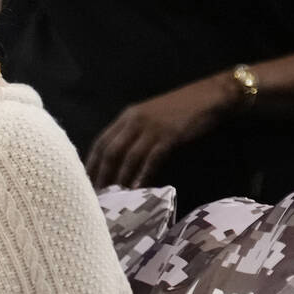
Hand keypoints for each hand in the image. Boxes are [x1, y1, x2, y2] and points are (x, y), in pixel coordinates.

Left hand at [86, 76, 234, 188]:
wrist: (209, 97)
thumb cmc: (178, 110)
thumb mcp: (148, 116)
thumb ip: (132, 133)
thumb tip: (117, 159)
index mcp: (126, 116)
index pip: (101, 142)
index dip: (91, 163)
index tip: (85, 181)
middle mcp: (134, 121)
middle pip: (110, 151)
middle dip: (102, 174)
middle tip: (97, 195)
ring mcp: (152, 128)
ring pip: (129, 157)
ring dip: (121, 178)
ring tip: (116, 197)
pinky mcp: (169, 136)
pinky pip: (152, 158)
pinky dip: (144, 175)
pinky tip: (139, 188)